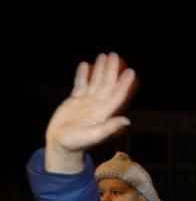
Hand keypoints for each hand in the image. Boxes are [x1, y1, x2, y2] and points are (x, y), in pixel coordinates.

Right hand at [45, 53, 135, 173]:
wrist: (60, 144)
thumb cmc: (76, 144)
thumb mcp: (92, 137)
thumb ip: (108, 128)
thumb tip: (126, 121)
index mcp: (104, 113)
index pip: (117, 95)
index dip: (124, 83)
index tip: (131, 72)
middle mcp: (98, 105)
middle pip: (107, 84)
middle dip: (112, 70)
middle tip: (115, 55)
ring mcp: (87, 102)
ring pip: (96, 82)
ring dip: (101, 69)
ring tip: (104, 56)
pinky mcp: (75, 101)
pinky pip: (81, 84)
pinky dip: (83, 75)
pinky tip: (86, 65)